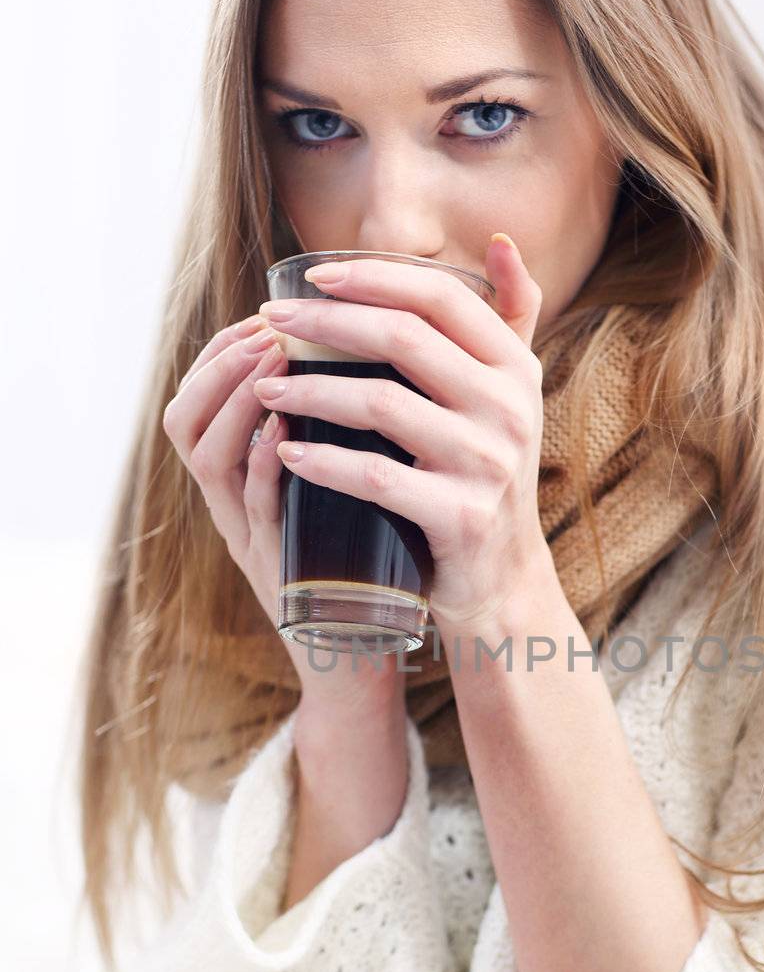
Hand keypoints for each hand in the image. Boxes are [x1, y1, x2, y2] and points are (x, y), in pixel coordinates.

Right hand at [161, 313, 402, 711]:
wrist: (369, 656)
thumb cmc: (364, 565)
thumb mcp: (338, 487)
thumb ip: (332, 434)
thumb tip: (362, 358)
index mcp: (242, 483)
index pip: (201, 400)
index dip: (222, 353)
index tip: (264, 315)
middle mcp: (232, 509)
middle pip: (185, 422)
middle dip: (220, 366)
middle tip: (265, 329)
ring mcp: (250, 542)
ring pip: (207, 460)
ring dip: (235, 404)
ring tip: (270, 364)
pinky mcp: (278, 575)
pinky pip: (255, 512)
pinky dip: (261, 466)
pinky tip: (283, 432)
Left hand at [254, 234, 553, 639]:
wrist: (502, 576)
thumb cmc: (487, 472)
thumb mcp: (512, 392)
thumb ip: (511, 317)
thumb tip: (499, 239)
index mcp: (515, 367)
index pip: (440, 297)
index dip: (373, 279)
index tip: (309, 278)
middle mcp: (509, 408)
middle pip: (404, 339)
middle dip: (325, 324)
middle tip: (271, 323)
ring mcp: (487, 464)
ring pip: (382, 404)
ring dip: (311, 391)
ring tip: (265, 386)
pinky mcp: (460, 516)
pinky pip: (377, 478)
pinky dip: (324, 463)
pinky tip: (284, 452)